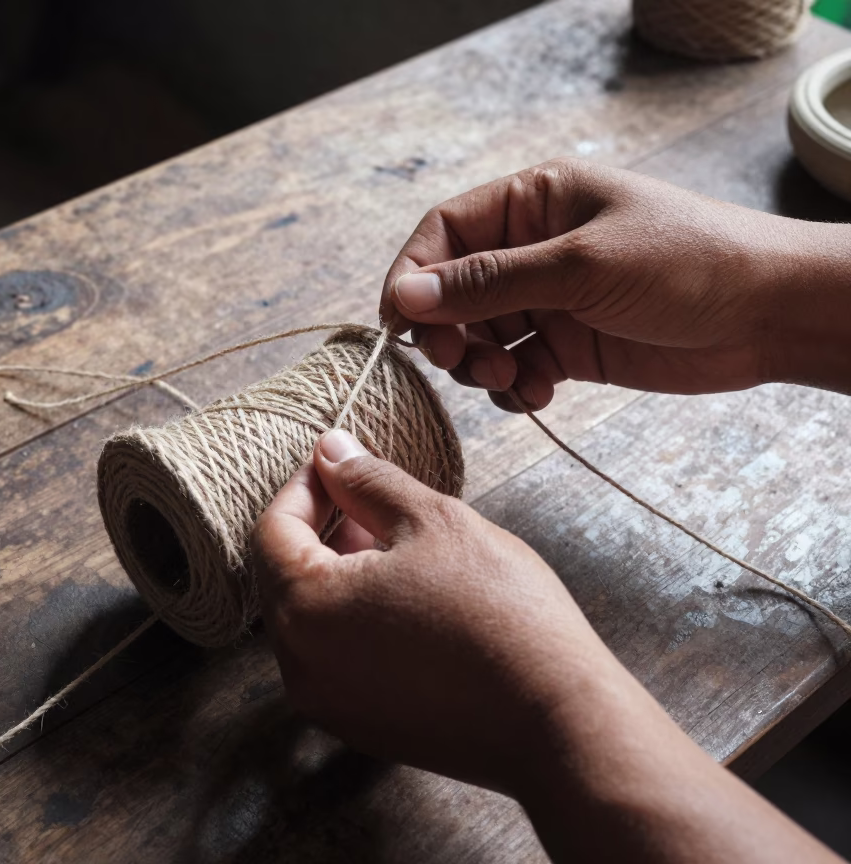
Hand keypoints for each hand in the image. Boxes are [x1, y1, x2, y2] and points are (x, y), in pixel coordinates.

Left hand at [253, 431, 842, 862]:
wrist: (558, 720)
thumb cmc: (499, 611)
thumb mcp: (432, 520)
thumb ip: (368, 480)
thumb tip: (331, 449)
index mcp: (305, 608)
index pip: (273, 530)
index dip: (303, 485)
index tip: (338, 461)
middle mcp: (300, 665)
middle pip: (283, 576)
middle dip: (318, 528)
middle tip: (367, 496)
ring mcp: (329, 703)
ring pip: (309, 618)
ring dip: (335, 572)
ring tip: (391, 541)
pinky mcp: (362, 726)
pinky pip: (336, 656)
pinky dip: (352, 617)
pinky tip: (403, 595)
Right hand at [380, 158, 850, 410]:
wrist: (769, 314)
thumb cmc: (686, 261)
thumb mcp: (580, 265)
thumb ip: (489, 282)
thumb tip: (406, 295)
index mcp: (534, 201)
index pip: (444, 233)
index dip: (413, 275)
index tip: (401, 324)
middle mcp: (533, 249)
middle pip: (453, 291)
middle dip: (448, 331)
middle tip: (461, 362)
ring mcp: (550, 300)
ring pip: (479, 335)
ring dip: (482, 364)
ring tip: (513, 379)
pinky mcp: (569, 346)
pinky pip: (515, 368)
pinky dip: (515, 387)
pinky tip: (539, 394)